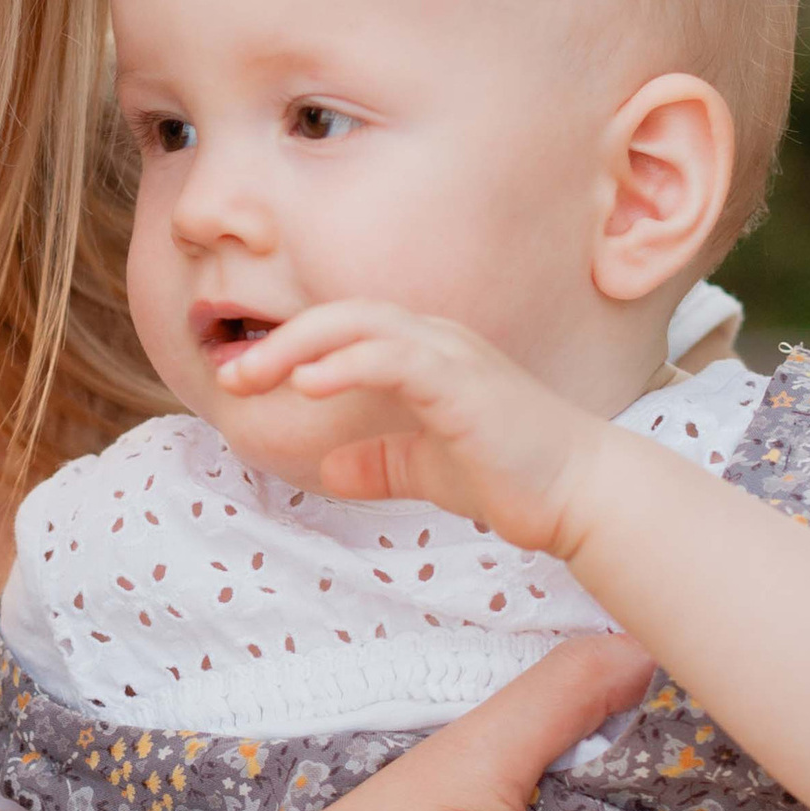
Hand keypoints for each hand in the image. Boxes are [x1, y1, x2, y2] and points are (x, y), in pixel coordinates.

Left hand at [215, 300, 600, 551]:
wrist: (580, 494)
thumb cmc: (511, 475)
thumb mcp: (426, 470)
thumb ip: (382, 463)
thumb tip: (330, 470)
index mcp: (426, 354)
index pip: (345, 332)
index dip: (289, 347)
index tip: (240, 377)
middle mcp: (437, 341)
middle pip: (342, 315)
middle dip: (279, 339)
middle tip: (229, 372)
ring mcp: (452, 356)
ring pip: (362, 324)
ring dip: (298, 345)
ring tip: (251, 374)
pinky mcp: (464, 382)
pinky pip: (394, 356)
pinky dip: (346, 362)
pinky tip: (308, 383)